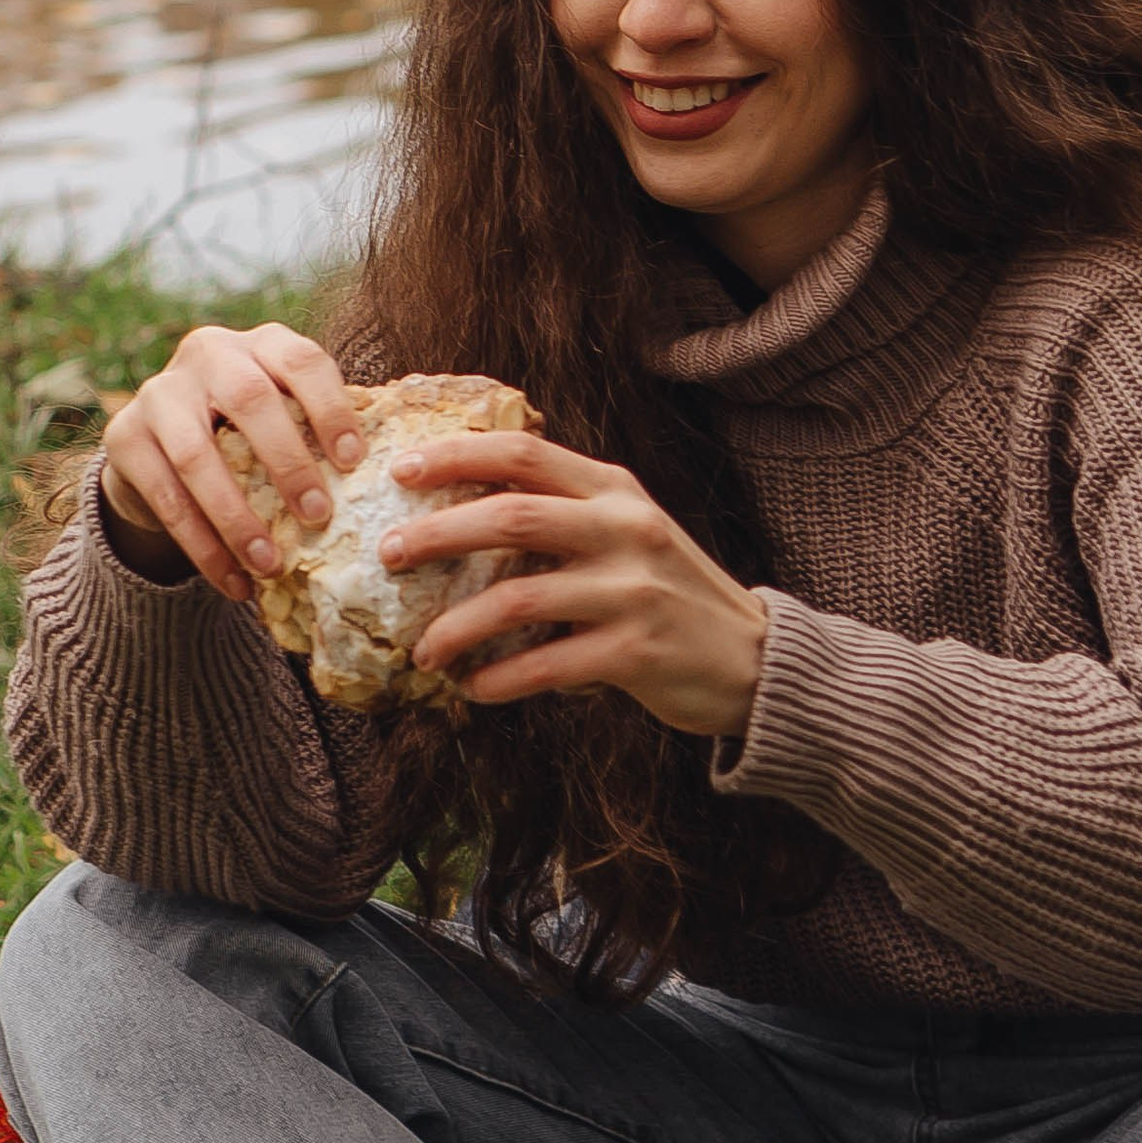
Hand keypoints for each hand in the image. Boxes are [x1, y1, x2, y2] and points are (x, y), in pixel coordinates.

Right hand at [100, 323, 365, 603]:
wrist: (159, 446)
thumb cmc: (247, 436)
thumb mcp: (282, 417)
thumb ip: (319, 433)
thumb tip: (393, 480)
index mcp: (260, 344)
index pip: (302, 360)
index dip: (331, 407)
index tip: (355, 463)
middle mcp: (207, 353)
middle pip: (250, 399)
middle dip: (288, 463)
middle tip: (319, 518)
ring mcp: (158, 392)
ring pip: (197, 454)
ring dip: (237, 517)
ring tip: (271, 566)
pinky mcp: (123, 436)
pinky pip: (164, 495)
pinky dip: (201, 545)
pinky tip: (233, 582)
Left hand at [378, 431, 766, 738]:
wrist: (753, 658)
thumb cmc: (671, 592)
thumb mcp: (628, 531)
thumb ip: (566, 511)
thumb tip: (464, 506)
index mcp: (614, 490)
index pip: (523, 452)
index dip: (456, 455)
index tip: (400, 469)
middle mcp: (624, 529)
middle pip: (510, 516)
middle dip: (436, 534)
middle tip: (387, 555)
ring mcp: (632, 591)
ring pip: (518, 597)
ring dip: (457, 626)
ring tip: (423, 651)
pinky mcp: (636, 653)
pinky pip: (546, 665)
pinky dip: (499, 680)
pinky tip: (474, 690)